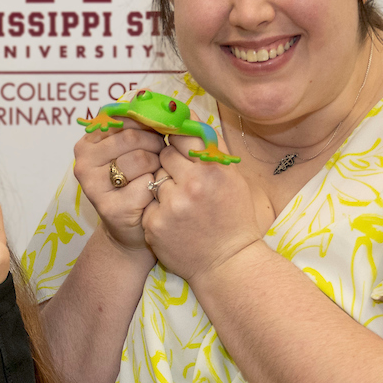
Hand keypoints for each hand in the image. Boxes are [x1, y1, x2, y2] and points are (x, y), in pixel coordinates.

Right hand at [72, 124, 165, 253]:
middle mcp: (84, 160)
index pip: (123, 117)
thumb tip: (167, 104)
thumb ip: (142, 125)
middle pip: (133, 136)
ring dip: (157, 167)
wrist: (132, 228)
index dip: (148, 124)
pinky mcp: (108, 207)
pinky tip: (150, 196)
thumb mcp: (135, 149)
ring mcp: (93, 184)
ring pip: (141, 158)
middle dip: (155, 146)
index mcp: (88, 140)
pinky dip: (155, 190)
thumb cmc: (137, 182)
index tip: (159, 133)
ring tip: (154, 177)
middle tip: (158, 159)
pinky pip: (145, 185)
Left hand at [137, 142, 270, 282]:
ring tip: (182, 204)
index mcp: (211, 170)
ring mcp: (169, 207)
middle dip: (171, 164)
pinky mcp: (153, 225)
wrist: (228, 264)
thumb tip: (189, 118)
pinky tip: (174, 220)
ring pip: (154, 179)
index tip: (180, 145)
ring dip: (163, 187)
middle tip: (184, 180)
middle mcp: (189, 187)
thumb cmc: (234, 218)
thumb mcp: (233, 178)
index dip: (180, 141)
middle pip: (164, 156)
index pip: (181, 136)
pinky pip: (148, 203)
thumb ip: (211, 148)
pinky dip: (156, 209)